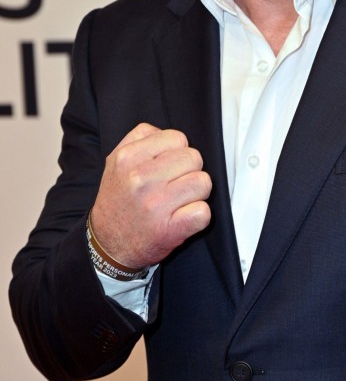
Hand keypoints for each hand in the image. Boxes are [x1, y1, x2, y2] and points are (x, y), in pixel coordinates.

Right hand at [90, 123, 211, 267]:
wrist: (107, 244)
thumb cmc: (118, 200)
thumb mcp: (116, 161)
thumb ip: (141, 138)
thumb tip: (172, 136)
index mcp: (128, 157)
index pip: (177, 138)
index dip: (177, 151)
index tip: (167, 166)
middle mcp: (140, 179)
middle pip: (194, 158)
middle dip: (189, 170)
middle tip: (173, 185)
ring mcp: (156, 205)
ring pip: (203, 182)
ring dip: (196, 193)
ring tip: (178, 201)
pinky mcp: (170, 230)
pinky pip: (204, 212)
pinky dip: (198, 216)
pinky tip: (182, 217)